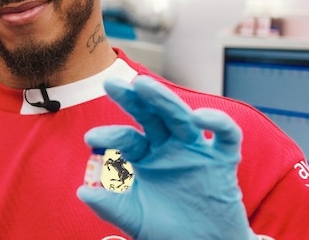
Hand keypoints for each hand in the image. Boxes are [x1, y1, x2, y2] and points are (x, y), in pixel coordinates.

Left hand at [77, 76, 254, 239]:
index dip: (110, 135)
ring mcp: (196, 151)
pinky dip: (217, 122)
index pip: (127, 137)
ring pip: (181, 117)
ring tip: (143, 85)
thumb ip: (110, 207)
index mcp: (145, 156)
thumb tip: (82, 192)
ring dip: (164, 100)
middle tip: (111, 83)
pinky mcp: (223, 161)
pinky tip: (200, 117)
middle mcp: (168, 147)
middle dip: (133, 99)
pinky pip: (226, 136)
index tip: (91, 138)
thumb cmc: (165, 229)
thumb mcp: (133, 218)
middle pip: (151, 116)